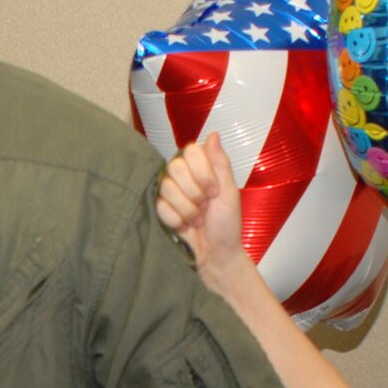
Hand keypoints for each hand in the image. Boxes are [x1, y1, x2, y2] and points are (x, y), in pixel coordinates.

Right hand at [155, 134, 244, 274]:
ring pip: (167, 187)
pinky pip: (160, 206)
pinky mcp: (158, 209)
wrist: (216, 254)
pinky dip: (177, 220)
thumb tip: (213, 134)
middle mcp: (182, 176)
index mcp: (200, 167)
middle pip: (175, 167)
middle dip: (194, 192)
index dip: (202, 172)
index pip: (190, 151)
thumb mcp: (229, 191)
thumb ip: (220, 163)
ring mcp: (168, 192)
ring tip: (198, 219)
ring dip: (187, 209)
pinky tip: (185, 226)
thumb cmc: (226, 224)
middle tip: (206, 205)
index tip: (214, 190)